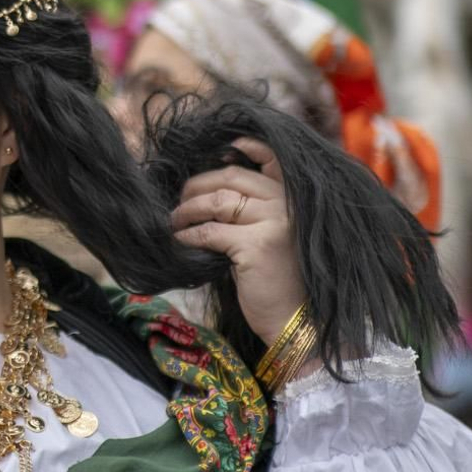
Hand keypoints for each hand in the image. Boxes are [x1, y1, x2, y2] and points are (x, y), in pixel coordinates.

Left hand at [169, 137, 305, 347]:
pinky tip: (181, 241)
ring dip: (188, 209)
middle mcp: (287, 206)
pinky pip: (210, 231)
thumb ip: (254, 215)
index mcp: (294, 201)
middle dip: (198, 184)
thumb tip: (211, 196)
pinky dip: (189, 235)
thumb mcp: (272, 240)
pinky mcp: (256, 245)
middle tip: (180, 199)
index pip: (272, 161)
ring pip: (217, 201)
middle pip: (232, 178)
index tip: (224, 148)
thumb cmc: (280, 284)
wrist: (297, 324)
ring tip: (174, 221)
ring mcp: (273, 223)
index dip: (249, 147)